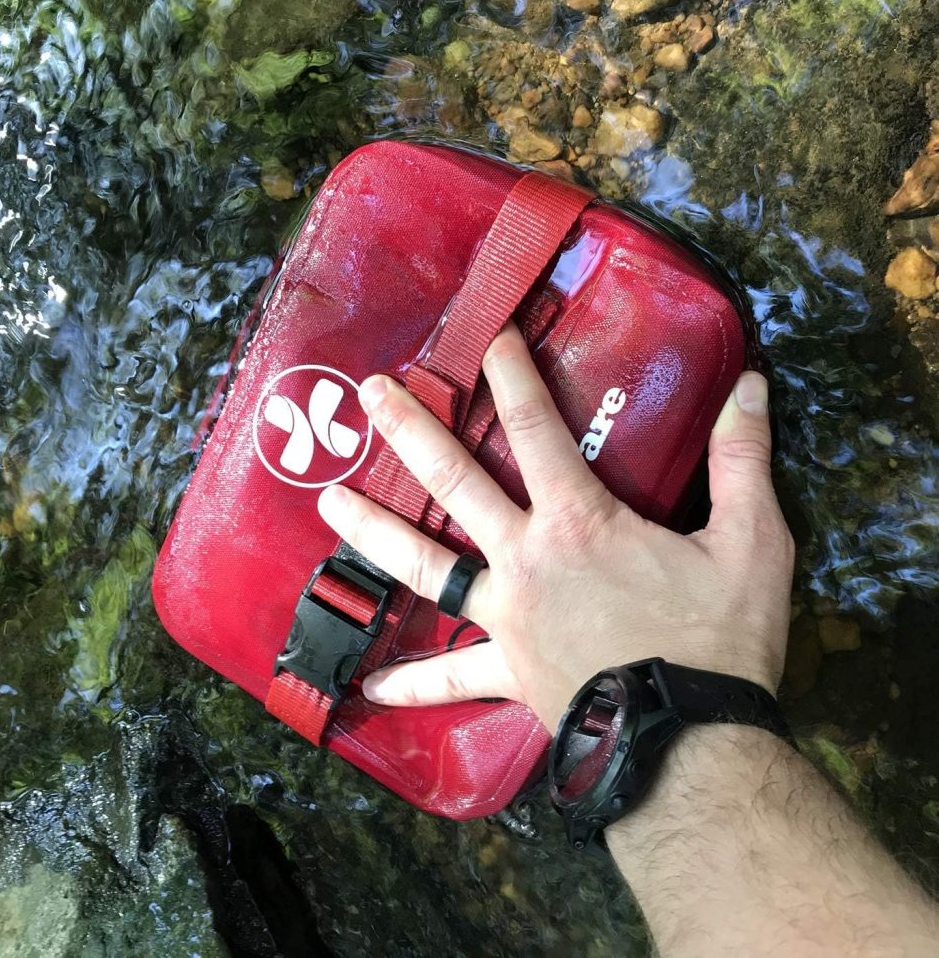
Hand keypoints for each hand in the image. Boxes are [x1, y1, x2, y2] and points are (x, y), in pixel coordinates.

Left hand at [316, 326, 793, 733]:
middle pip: (455, 483)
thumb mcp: (751, 544)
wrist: (691, 745)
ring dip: (375, 532)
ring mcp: (505, 617)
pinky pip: (452, 677)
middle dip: (411, 431)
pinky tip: (373, 685)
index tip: (487, 335)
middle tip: (368, 396)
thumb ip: (742, 461)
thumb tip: (750, 386)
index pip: (535, 426)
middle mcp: (525, 560)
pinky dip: (414, 683)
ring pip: (424, 566)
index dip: (511, 373)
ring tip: (329, 505)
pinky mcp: (506, 673)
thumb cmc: (717, 643)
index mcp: (578, 521)